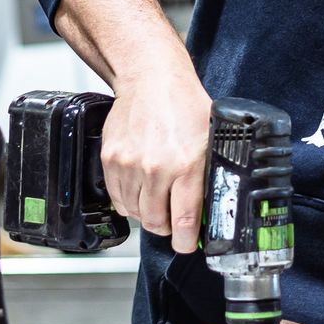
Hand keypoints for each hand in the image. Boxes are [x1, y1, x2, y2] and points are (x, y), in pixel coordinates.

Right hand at [101, 66, 210, 253]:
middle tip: (173, 219)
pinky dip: (129, 200)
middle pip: (156, 223)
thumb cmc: (184, 105)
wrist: (151, 79)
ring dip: (147, 212)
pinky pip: (117, 198)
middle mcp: (156, 168)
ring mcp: (130, 165)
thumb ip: (208, 176)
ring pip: (135, 213)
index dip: (185, 242)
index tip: (187, 245)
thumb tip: (210, 210)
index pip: (184, 221)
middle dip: (167, 227)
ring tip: (158, 198)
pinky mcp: (111, 160)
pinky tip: (141, 188)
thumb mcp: (211, 140)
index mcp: (186, 165)